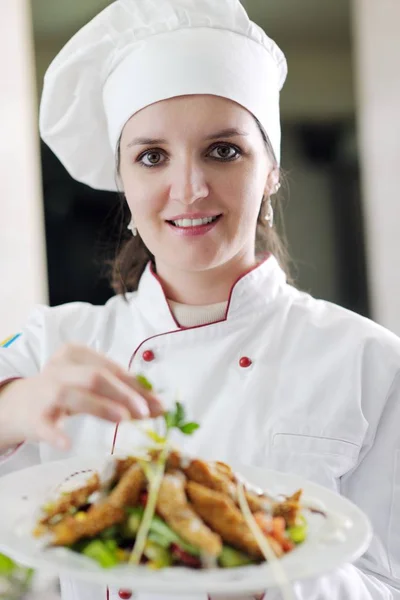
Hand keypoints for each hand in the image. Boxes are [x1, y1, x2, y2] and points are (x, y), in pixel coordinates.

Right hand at [0, 344, 163, 450]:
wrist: (17, 405)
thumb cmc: (63, 391)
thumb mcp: (91, 386)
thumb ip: (123, 393)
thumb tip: (160, 406)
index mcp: (77, 354)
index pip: (113, 369)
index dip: (137, 386)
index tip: (158, 403)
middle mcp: (61, 369)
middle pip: (96, 377)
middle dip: (124, 393)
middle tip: (145, 412)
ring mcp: (45, 391)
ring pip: (75, 395)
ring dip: (102, 407)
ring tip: (124, 419)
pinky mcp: (34, 417)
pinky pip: (45, 424)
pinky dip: (56, 433)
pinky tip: (68, 444)